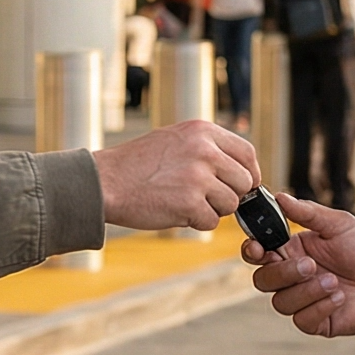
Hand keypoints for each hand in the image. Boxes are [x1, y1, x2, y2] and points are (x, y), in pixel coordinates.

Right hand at [93, 121, 259, 231]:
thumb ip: (207, 149)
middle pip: (244, 182)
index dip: (250, 173)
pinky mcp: (190, 202)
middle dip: (230, 195)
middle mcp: (204, 150)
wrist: (104, 182)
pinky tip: (174, 211)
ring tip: (184, 202)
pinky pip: (211, 221)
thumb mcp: (175, 140)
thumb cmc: (137, 165)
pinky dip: (196, 222)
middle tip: (206, 198)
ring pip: (230, 204)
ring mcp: (198, 176)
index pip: (247, 153)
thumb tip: (242, 170)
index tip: (245, 185)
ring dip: (211, 210)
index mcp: (202, 131)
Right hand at [243, 191, 354, 337]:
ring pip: (281, 302)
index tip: (258, 248)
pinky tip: (340, 298)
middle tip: (311, 266)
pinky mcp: (316, 322)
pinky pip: (302, 320)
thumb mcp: (339, 224)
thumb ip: (308, 213)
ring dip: (307, 291)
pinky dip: (320, 307)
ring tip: (335, 282)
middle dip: (284, 273)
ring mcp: (302, 300)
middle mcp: (292, 277)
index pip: (257, 253)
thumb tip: (280, 196)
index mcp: (291, 251)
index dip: (251, 251)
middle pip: (262, 280)